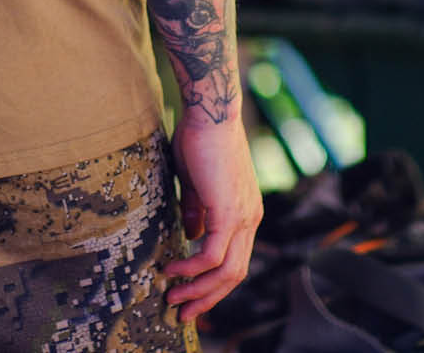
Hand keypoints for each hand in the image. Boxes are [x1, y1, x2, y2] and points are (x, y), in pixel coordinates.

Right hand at [164, 109, 263, 321]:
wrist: (209, 112)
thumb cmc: (200, 139)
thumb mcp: (197, 184)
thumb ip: (197, 211)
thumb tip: (191, 237)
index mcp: (246, 211)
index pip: (236, 260)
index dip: (214, 283)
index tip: (191, 295)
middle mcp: (251, 217)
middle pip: (235, 274)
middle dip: (207, 297)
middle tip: (182, 312)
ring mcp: (243, 215)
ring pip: (227, 271)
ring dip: (198, 290)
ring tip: (173, 298)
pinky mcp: (229, 211)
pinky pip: (212, 255)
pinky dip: (192, 268)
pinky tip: (173, 269)